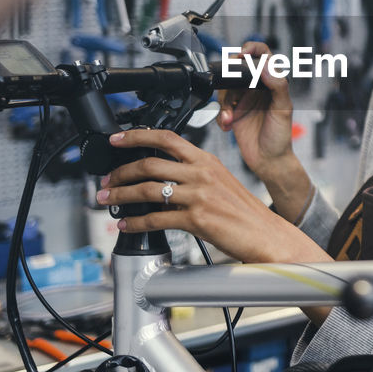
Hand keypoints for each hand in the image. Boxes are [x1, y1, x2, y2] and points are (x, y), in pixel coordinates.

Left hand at [97, 128, 328, 264]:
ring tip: (106, 200)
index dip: (136, 136)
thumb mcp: (220, 181)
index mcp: (206, 160)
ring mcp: (199, 195)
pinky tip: (126, 226)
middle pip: (150, 163)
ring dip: (120, 195)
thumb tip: (161, 178)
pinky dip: (136, 223)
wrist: (266, 235)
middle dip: (120, 172)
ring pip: (148, 190)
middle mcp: (201, 173)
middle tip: (106, 180)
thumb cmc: (244, 212)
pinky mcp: (197, 219)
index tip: (117, 139)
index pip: (166, 138)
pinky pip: (157, 219)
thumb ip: (193, 175)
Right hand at [216, 41, 294, 178]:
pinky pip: (219, 108)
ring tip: (229, 118)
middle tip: (228, 89)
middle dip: (229, 81)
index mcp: (271, 83)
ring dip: (223, 104)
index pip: (262, 56)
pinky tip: (227, 126)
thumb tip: (266, 67)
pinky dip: (220, 116)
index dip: (252, 49)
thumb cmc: (281, 137)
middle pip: (237, 72)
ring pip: (224, 90)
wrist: (269, 162)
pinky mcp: (232, 114)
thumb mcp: (283, 109)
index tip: (242, 53)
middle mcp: (256, 89)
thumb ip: (277, 86)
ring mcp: (243, 101)